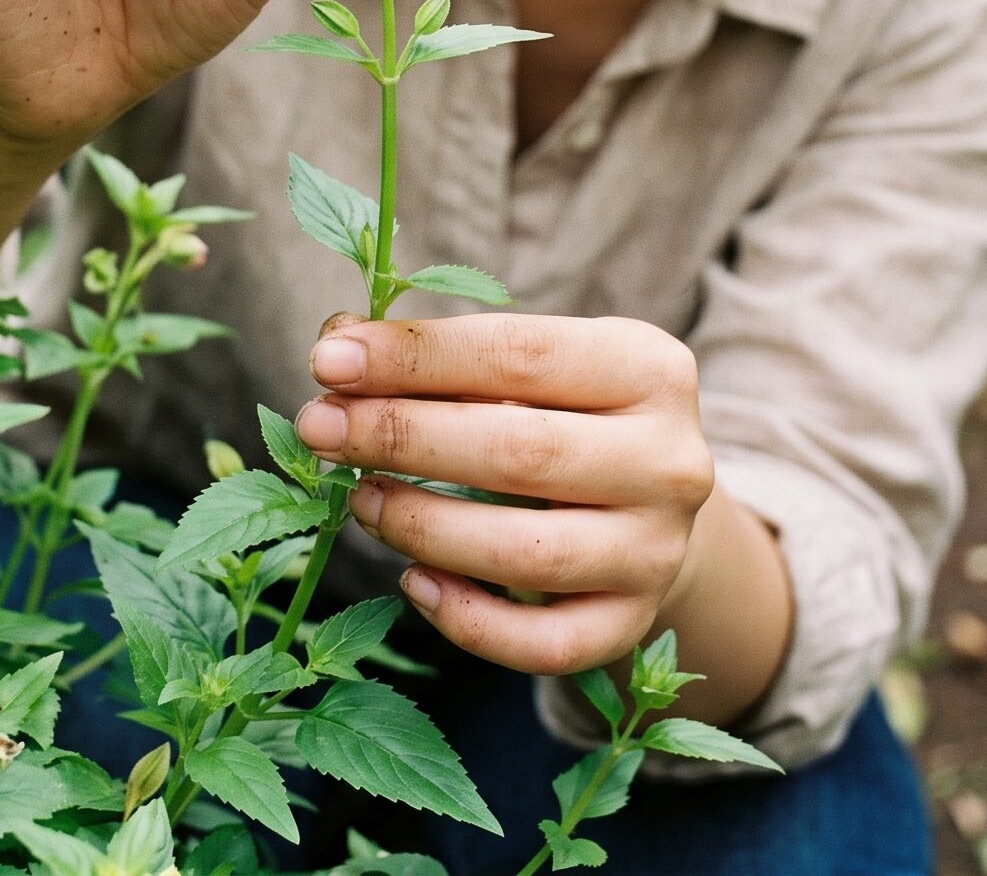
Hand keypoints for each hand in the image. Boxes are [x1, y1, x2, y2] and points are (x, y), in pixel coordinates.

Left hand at [296, 312, 716, 676]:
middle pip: (518, 452)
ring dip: (422, 525)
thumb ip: (440, 351)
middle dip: (401, 437)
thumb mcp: (528, 360)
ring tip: (358, 498)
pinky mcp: (633, 624)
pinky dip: (467, 621)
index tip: (328, 361)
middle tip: (318, 427)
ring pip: (526, 553)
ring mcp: (656, 551)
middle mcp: (668, 460)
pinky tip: (412, 582)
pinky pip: (542, 643)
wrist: (652, 501)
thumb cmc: (566, 410)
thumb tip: (336, 341)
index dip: (414, 357)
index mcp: (646, 366)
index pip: (518, 353)